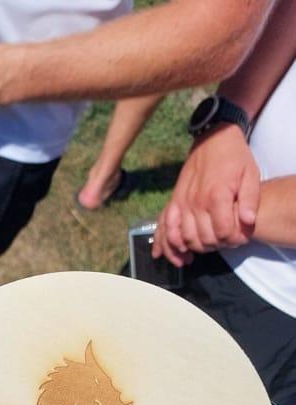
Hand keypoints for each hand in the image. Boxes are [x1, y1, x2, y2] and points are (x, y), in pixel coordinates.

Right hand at [152, 125, 260, 266]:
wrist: (213, 138)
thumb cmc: (234, 156)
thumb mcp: (250, 173)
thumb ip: (250, 199)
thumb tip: (248, 222)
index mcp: (216, 196)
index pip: (223, 233)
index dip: (234, 240)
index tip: (241, 237)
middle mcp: (196, 202)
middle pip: (203, 239)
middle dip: (217, 245)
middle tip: (226, 240)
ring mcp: (182, 203)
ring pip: (184, 239)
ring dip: (194, 249)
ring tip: (205, 250)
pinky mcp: (174, 202)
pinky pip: (165, 228)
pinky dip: (166, 244)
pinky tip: (172, 254)